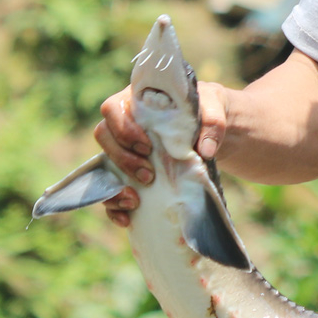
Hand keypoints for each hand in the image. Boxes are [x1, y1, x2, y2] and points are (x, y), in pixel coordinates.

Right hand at [94, 80, 228, 227]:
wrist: (211, 132)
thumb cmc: (207, 110)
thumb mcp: (215, 107)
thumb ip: (213, 123)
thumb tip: (206, 151)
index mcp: (137, 100)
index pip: (112, 109)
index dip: (123, 129)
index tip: (147, 147)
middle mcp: (123, 124)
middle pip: (104, 137)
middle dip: (122, 160)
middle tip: (149, 175)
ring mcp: (123, 150)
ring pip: (102, 166)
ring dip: (114, 186)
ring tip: (135, 199)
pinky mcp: (128, 173)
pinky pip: (110, 191)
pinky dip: (114, 206)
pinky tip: (127, 217)